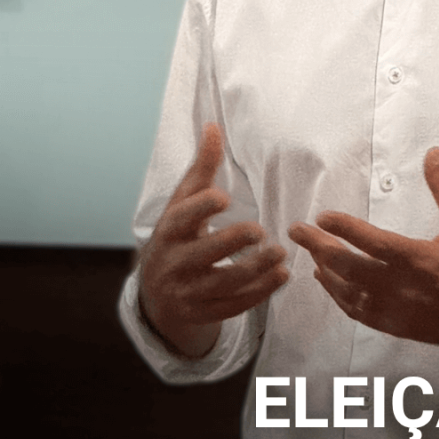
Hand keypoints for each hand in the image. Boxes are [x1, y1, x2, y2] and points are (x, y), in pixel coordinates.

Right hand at [138, 123, 287, 357]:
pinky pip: (234, 306)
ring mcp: (189, 292)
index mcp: (168, 230)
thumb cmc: (177, 235)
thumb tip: (213, 125)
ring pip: (224, 283)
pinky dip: (260, 292)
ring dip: (255, 269)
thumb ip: (202, 169)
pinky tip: (282, 275)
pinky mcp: (204, 312)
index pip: (181, 218)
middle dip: (232, 242)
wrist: (156, 292)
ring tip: (281, 253)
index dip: (201, 208)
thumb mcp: (183, 203)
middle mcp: (174, 263)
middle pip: (204, 253)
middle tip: (260, 230)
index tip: (223, 197)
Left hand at [289, 147, 438, 365]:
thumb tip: (433, 153)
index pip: (372, 242)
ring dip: (326, 274)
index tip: (321, 216)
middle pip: (349, 268)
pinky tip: (332, 285)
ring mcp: (398, 312)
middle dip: (318, 248)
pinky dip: (341, 299)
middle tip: (296, 233)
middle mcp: (404, 288)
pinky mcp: (399, 328)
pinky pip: (360, 314)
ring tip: (312, 256)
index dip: (344, 229)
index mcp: (420, 260)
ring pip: (349, 294)